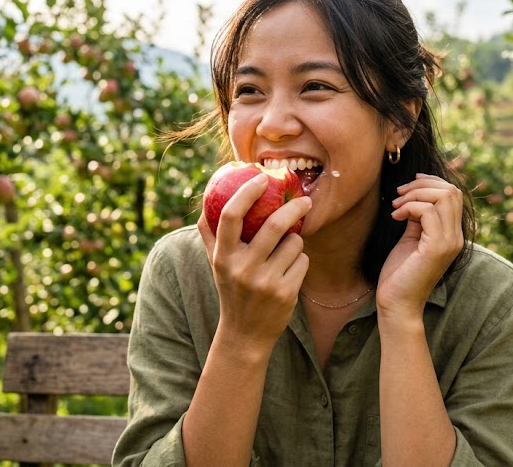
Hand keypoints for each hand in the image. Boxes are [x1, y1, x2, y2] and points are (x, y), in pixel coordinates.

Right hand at [198, 174, 311, 350]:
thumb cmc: (231, 289)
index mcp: (223, 256)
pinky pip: (302, 261)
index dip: (247, 192)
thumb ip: (210, 232)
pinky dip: (300, 261)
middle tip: (304, 199)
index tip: (262, 178)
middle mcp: (242, 268)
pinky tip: (289, 271)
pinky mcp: (286, 293)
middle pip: (275, 225)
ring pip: (294, 243)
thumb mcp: (215, 263)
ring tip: (286, 251)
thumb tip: (207, 195)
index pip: (231, 215)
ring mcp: (265, 282)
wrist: (244, 334)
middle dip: (294, 207)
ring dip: (295, 241)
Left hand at [377, 173, 463, 318]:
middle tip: (398, 195)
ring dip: (415, 195)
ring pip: (443, 197)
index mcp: (451, 234)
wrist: (397, 303)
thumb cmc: (400, 273)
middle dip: (421, 185)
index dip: (430, 183)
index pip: (453, 194)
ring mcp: (449, 242)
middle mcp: (455, 237)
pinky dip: (410, 207)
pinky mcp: (437, 248)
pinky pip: (429, 212)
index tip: (406, 187)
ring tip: (396, 207)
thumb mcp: (411, 238)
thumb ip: (418, 218)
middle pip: (451, 191)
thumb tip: (415, 196)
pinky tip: (395, 217)